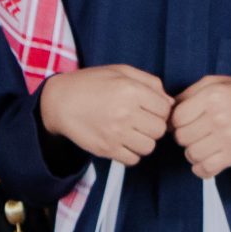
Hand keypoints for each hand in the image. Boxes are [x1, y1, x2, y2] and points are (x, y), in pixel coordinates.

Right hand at [38, 65, 170, 164]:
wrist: (60, 101)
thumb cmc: (91, 83)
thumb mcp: (120, 71)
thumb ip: (150, 82)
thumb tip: (170, 102)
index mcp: (131, 90)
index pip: (165, 109)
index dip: (161, 109)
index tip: (150, 109)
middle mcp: (125, 112)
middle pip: (160, 130)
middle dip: (154, 126)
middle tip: (142, 121)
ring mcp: (115, 133)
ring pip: (149, 147)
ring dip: (144, 141)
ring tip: (133, 132)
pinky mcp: (106, 149)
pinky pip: (133, 160)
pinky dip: (132, 153)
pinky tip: (123, 142)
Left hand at [169, 75, 230, 178]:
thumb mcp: (215, 83)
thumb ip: (189, 94)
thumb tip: (166, 109)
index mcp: (212, 96)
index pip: (176, 118)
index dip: (174, 122)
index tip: (182, 122)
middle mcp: (219, 117)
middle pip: (182, 137)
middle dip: (183, 137)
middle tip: (192, 133)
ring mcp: (228, 138)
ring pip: (191, 154)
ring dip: (191, 152)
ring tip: (200, 145)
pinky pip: (206, 169)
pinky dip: (200, 168)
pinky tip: (205, 159)